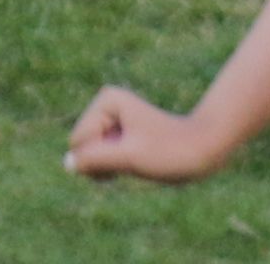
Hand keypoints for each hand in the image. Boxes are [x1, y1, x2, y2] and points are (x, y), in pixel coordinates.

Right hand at [64, 89, 235, 182]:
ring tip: (136, 160)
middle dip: (103, 161)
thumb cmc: (169, 151)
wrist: (202, 148)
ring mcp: (110, 120)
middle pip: (82, 147)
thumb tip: (67, 164)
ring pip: (89, 155)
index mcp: (106, 101)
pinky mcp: (116, 134)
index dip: (102, 157)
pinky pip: (99, 157)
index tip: (133, 151)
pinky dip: (113, 167)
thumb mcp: (129, 158)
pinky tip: (135, 161)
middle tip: (135, 158)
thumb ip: (95, 159)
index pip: (79, 142)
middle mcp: (105, 105)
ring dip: (108, 166)